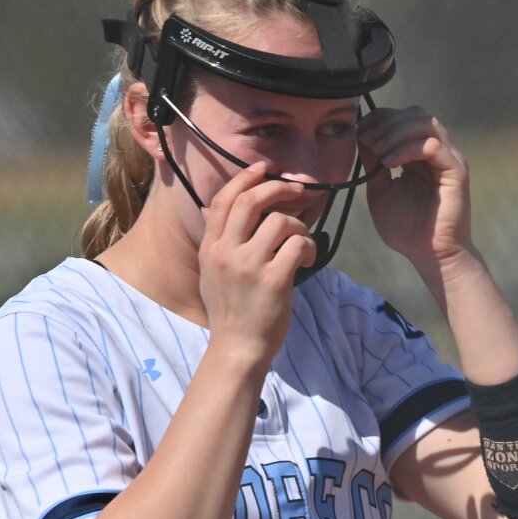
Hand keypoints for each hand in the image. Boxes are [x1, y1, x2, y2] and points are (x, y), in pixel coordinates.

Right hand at [198, 162, 316, 365]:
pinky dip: (307, 247)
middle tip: (299, 190)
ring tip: (301, 244)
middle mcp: (226, 252)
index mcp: (210, 248)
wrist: (237, 348)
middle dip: (279, 188)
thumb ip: (217, 242)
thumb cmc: (231, 312)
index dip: (245, 178)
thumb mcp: (211, 273)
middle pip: (252, 201)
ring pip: (280, 221)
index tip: (264, 169)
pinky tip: (306, 259)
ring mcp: (249, 265)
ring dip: (299, 227)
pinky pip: (297, 245)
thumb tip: (213, 210)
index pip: (223, 200)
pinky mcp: (274, 280)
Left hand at [358, 107, 472, 265]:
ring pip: (426, 123)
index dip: (380, 119)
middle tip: (366, 139)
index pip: (402, 118)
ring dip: (396, 132)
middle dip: (386, 122)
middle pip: (415, 114)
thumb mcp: (380, 190)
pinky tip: (389, 163)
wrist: (429, 255)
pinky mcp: (456, 170)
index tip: (359, 131)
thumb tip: (361, 136)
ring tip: (378, 151)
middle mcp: (436, 151)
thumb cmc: (406, 228)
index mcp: (418, 153)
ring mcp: (448, 158)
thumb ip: (373, 162)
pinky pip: (432, 146)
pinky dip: (407, 149)